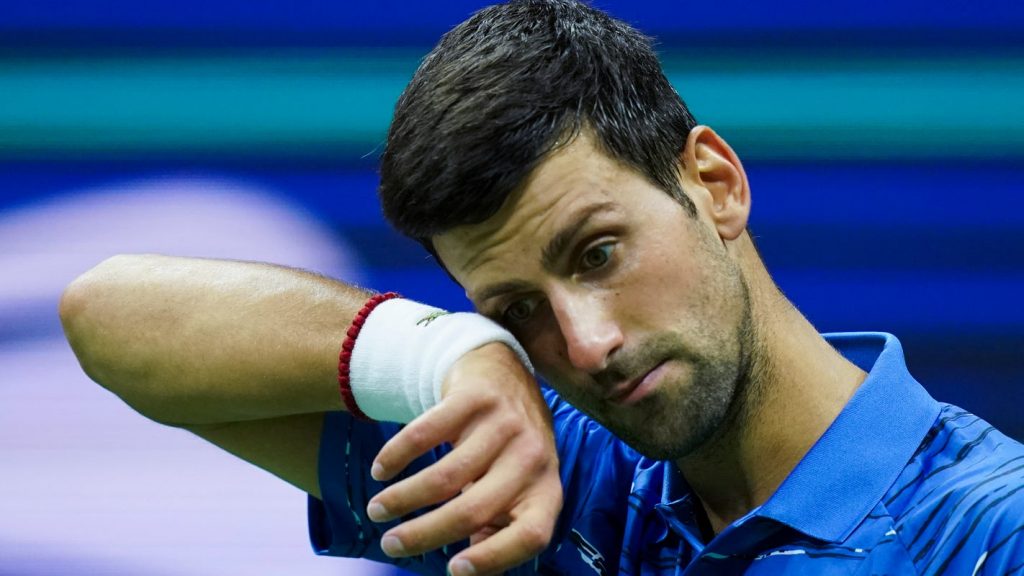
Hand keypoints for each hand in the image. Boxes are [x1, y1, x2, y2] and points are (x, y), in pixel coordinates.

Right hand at [365, 342, 561, 575]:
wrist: (505, 372)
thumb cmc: (507, 449)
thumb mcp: (515, 487)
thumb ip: (496, 527)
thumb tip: (464, 571)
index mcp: (546, 491)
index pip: (531, 535)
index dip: (494, 558)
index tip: (452, 570)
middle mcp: (532, 458)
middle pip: (474, 509)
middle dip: (423, 534)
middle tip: (389, 544)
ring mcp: (505, 424)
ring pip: (445, 476)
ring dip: (402, 499)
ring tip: (378, 511)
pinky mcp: (476, 396)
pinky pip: (425, 433)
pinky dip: (397, 455)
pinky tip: (380, 470)